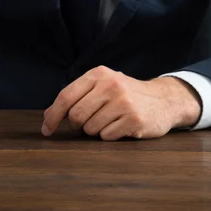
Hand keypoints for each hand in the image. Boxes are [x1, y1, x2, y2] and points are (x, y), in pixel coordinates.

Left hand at [41, 66, 200, 140]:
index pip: (66, 96)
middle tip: (87, 123)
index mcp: (99, 74)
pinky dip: (109, 135)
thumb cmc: (125, 94)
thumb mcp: (101, 86)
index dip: (53, 115)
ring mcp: (124, 102)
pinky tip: (121, 126)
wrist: (163, 100)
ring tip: (109, 120)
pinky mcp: (134, 119)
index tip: (46, 129)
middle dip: (77, 125)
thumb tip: (47, 115)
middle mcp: (111, 85)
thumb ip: (76, 97)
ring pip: (90, 128)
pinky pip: (106, 136)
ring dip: (95, 130)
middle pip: (76, 115)